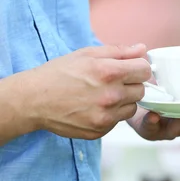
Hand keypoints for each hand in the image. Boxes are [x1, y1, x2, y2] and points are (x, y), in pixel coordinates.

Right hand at [29, 44, 150, 139]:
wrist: (33, 100)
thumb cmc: (59, 73)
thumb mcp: (87, 54)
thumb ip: (119, 51)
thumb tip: (142, 49)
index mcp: (109, 72)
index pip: (145, 71)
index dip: (138, 68)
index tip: (130, 69)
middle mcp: (110, 96)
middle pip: (141, 90)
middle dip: (131, 85)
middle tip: (112, 82)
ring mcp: (105, 116)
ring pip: (132, 107)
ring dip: (123, 101)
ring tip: (102, 95)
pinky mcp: (100, 131)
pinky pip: (118, 121)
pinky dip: (111, 114)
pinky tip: (94, 107)